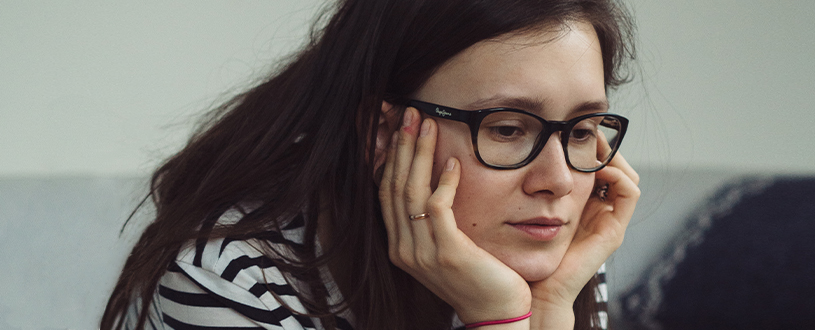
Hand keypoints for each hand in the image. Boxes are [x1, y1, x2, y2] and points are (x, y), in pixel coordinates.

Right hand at [378, 107, 531, 324]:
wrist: (495, 315)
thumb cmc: (478, 277)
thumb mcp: (448, 245)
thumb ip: (435, 218)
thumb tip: (436, 180)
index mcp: (400, 245)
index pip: (387, 192)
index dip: (390, 156)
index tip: (398, 126)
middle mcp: (404, 248)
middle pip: (395, 185)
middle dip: (402, 145)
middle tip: (410, 112)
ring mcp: (422, 252)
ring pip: (411, 191)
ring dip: (419, 153)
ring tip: (427, 123)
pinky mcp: (447, 252)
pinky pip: (438, 208)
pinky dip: (443, 182)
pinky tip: (451, 162)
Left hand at [530, 149, 639, 324]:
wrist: (536, 287)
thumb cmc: (524, 249)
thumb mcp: (525, 206)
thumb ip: (527, 185)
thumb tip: (522, 150)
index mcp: (582, 205)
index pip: (599, 167)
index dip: (593, 147)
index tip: (577, 130)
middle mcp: (599, 211)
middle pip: (617, 169)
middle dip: (606, 148)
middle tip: (589, 132)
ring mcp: (609, 221)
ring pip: (627, 177)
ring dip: (615, 157)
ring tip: (595, 146)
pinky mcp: (613, 231)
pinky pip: (629, 194)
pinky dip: (619, 176)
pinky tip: (600, 168)